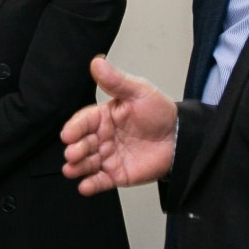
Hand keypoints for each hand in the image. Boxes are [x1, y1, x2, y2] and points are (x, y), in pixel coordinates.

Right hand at [60, 55, 176, 194]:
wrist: (181, 138)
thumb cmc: (160, 113)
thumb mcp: (139, 92)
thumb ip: (116, 81)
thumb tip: (97, 62)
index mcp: (104, 117)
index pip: (84, 122)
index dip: (75, 128)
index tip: (68, 134)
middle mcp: (102, 137)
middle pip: (82, 144)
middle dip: (75, 149)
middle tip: (72, 153)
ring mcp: (108, 157)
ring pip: (87, 163)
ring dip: (77, 167)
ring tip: (72, 169)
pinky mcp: (117, 174)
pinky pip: (101, 181)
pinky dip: (91, 185)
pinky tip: (85, 186)